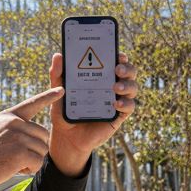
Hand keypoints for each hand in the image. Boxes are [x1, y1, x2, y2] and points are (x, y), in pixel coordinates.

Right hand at [0, 88, 61, 190]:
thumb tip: (34, 133)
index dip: (48, 97)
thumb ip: (12, 128)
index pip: (32, 104)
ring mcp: (17, 136)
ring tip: (13, 163)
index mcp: (8, 116)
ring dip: (32, 161)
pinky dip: (30, 170)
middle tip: (18, 157)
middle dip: (36, 148)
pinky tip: (15, 169)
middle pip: (43, 134)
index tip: (60, 90)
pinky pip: (38, 162)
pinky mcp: (20, 152)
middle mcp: (14, 122)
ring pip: (42, 150)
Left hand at [47, 53, 137, 174]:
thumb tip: (58, 55)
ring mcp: (117, 100)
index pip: (115, 62)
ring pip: (133, 87)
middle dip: (127, 68)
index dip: (120, 56)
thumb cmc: (64, 111)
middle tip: (117, 69)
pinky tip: (116, 104)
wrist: (67, 137)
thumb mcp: (58, 91)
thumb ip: (57, 74)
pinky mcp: (119, 116)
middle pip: (129, 72)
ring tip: (116, 87)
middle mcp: (112, 86)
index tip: (117, 53)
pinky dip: (126, 103)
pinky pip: (130, 107)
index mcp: (100, 77)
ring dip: (128, 85)